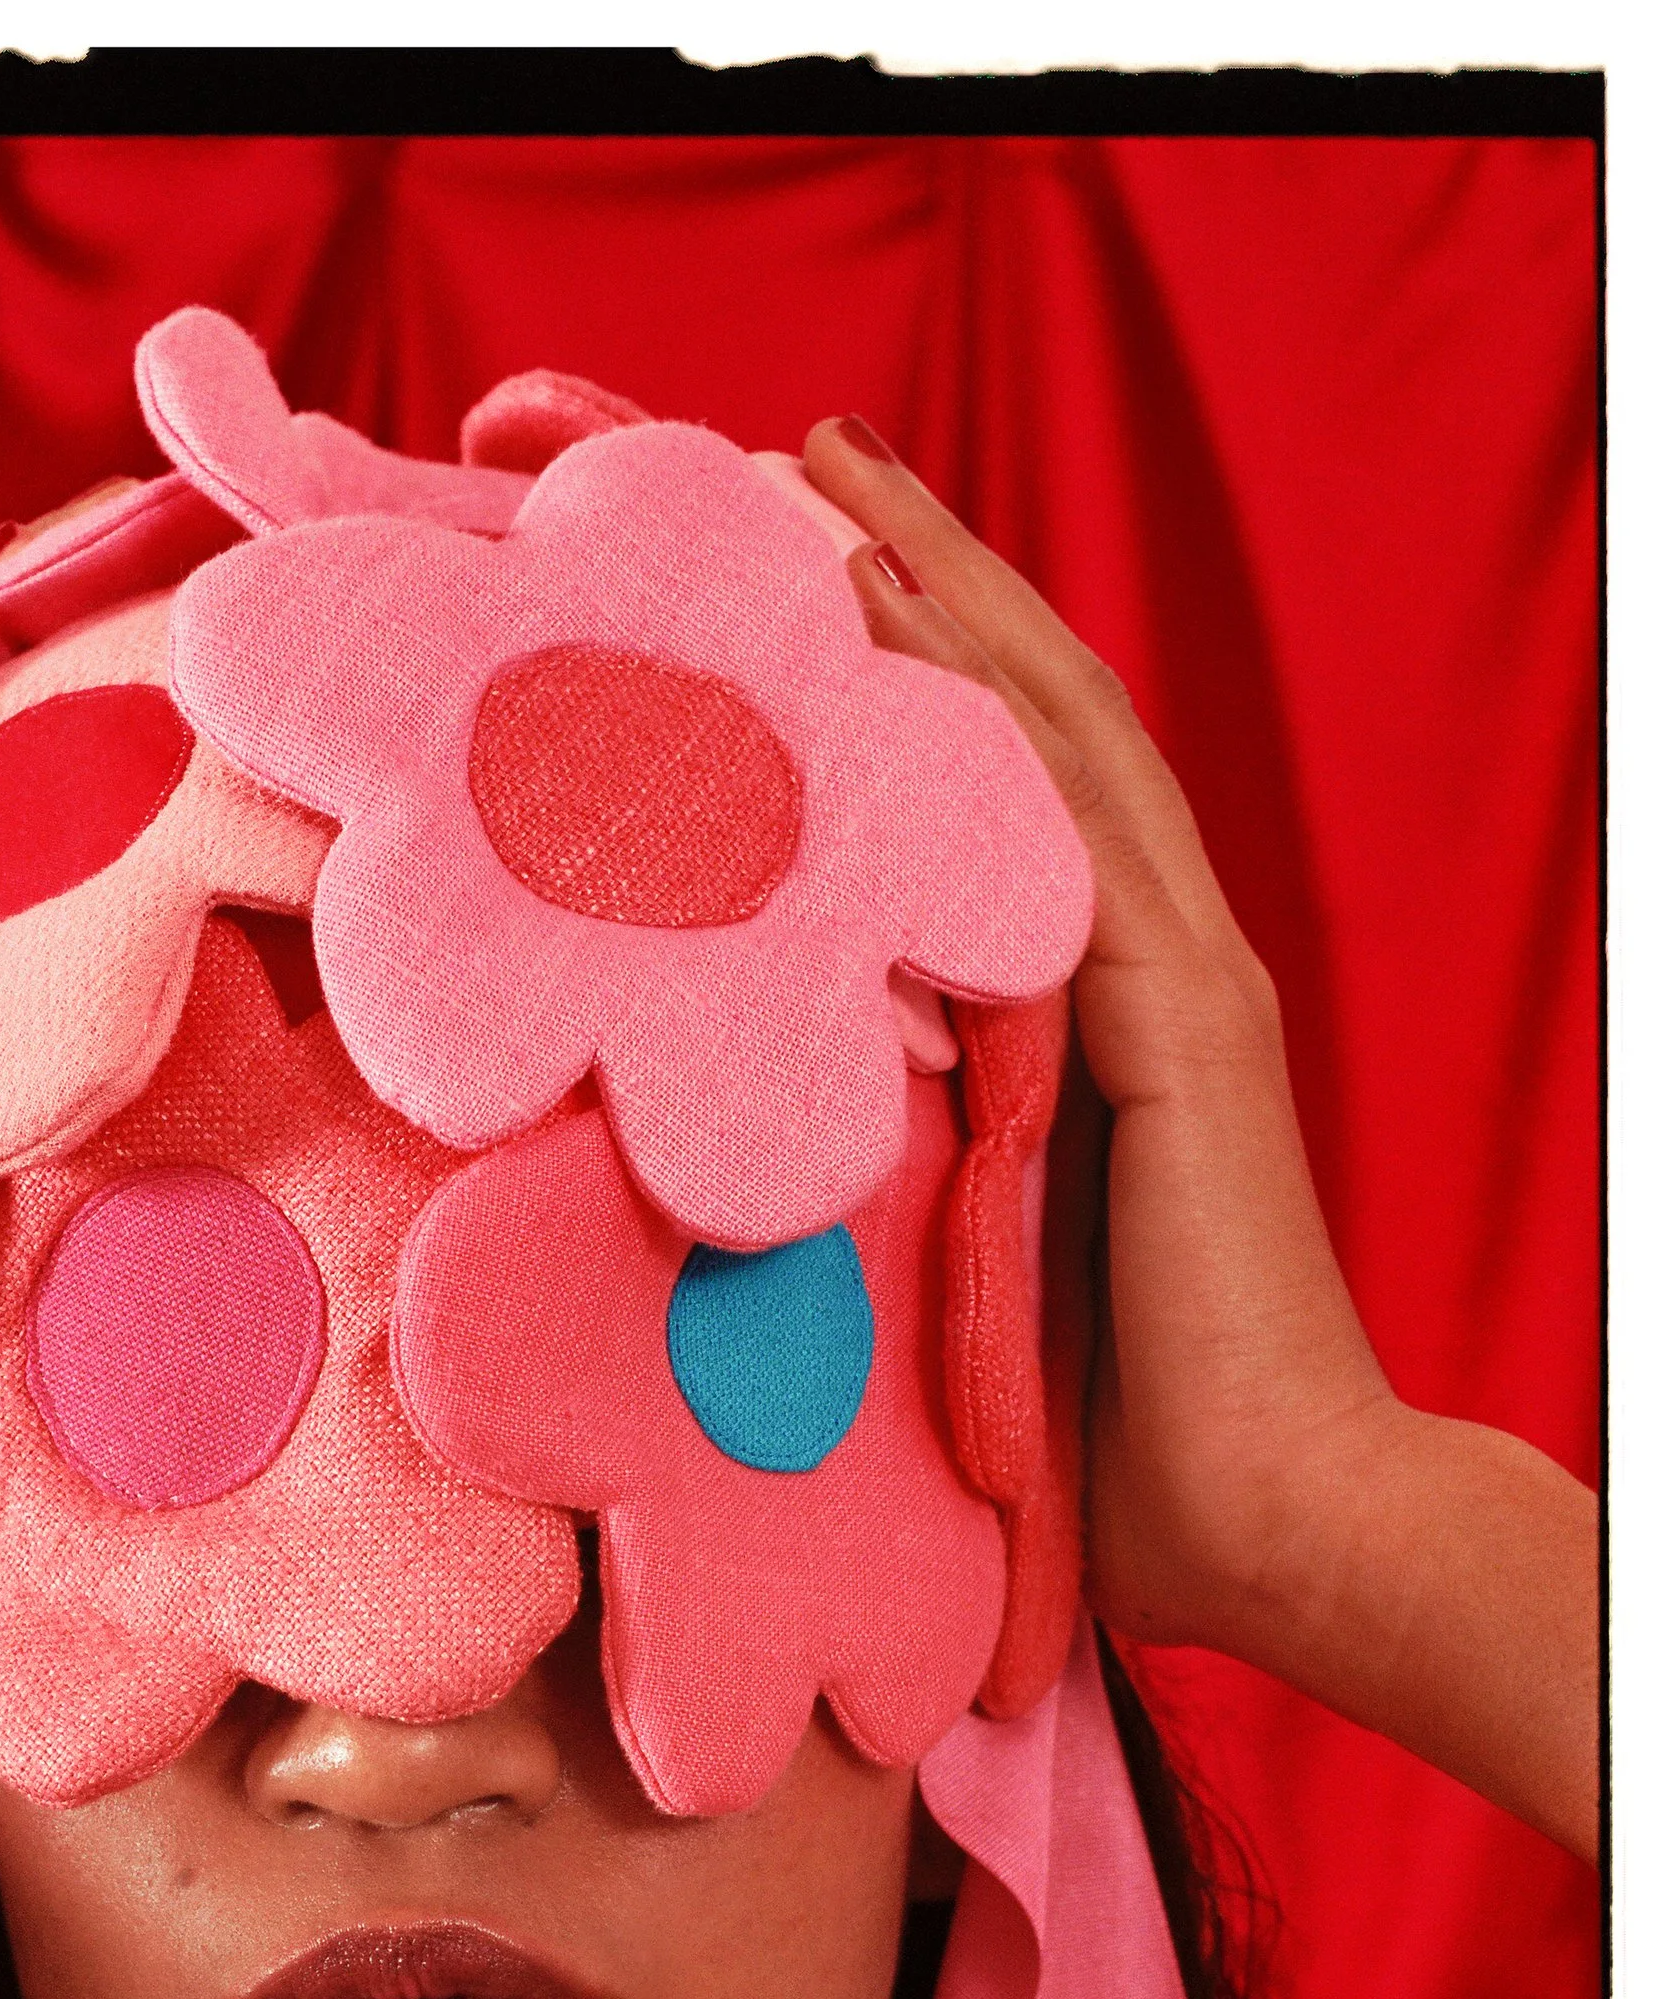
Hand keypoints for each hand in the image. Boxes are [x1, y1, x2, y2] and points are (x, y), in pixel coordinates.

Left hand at [799, 417, 1595, 1859]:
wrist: (1280, 1535)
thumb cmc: (1116, 1453)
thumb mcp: (958, 1279)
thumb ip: (886, 1190)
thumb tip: (718, 1176)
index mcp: (1113, 1018)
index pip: (1007, 798)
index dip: (910, 679)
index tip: (786, 588)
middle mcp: (1160, 965)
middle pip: (1031, 720)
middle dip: (914, 580)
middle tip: (790, 464)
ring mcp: (1184, 985)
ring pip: (1055, 735)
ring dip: (940, 597)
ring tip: (822, 481)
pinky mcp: (1184, 1036)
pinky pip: (1072, 834)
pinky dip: (983, 714)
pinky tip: (891, 625)